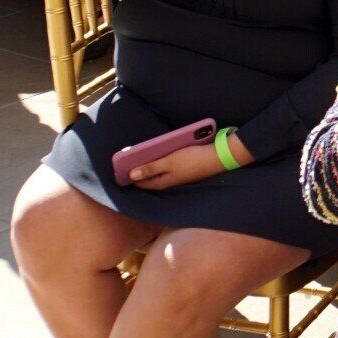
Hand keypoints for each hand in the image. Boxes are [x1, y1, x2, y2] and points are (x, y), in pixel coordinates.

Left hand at [129, 133, 251, 190]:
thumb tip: (130, 176)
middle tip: (127, 160)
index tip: (119, 168)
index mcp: (162, 182)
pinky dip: (160, 163)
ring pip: (158, 173)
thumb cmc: (192, 159)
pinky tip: (160, 154)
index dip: (129, 176)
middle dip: (138, 171)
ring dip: (149, 166)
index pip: (140, 182)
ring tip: (140, 155)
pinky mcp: (184, 170)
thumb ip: (150, 168)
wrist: (217, 157)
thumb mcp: (169, 162)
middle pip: (149, 178)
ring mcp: (177, 177)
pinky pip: (167, 168)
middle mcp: (168, 182)